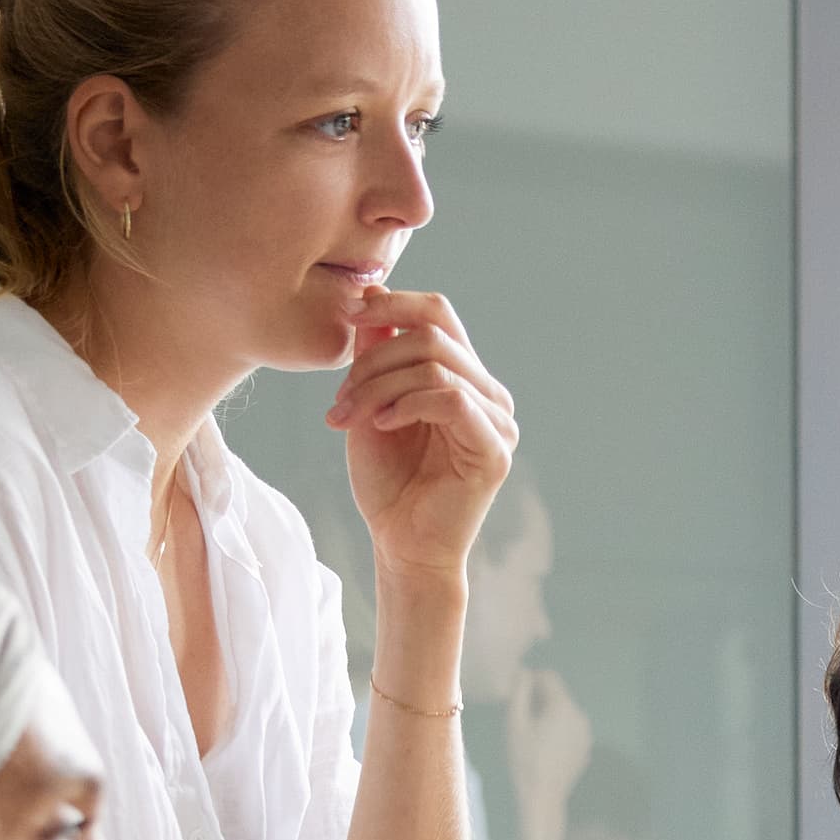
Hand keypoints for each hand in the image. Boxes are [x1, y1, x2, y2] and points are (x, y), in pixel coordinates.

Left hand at [328, 287, 516, 594]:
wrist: (400, 546)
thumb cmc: (388, 483)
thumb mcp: (371, 403)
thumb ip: (377, 353)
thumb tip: (373, 294)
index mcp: (465, 378)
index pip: (439, 314)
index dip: (394, 303)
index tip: (349, 315)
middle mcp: (490, 394)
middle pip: (434, 332)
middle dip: (375, 357)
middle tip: (340, 395)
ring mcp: (498, 421)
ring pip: (437, 365)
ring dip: (380, 385)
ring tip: (350, 416)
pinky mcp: (494, 450)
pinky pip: (451, 399)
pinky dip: (406, 404)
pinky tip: (381, 425)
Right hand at [505, 666, 593, 823]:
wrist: (543, 796)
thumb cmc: (525, 758)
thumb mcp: (515, 723)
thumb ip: (519, 693)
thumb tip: (524, 673)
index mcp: (564, 706)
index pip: (549, 678)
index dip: (532, 680)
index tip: (517, 693)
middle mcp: (580, 715)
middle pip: (558, 696)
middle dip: (540, 699)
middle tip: (520, 716)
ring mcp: (586, 734)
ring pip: (565, 713)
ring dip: (549, 715)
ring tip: (531, 734)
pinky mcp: (585, 748)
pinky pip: (570, 730)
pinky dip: (558, 731)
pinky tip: (544, 748)